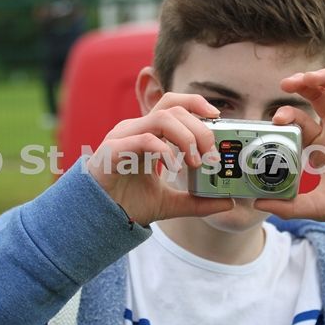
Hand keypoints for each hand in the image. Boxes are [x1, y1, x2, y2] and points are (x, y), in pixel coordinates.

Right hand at [86, 93, 232, 225]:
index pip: (174, 103)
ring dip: (186, 138)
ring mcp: (122, 137)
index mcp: (148, 132)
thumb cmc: (127, 204)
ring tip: (196, 162)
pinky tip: (174, 168)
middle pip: (174, 108)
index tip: (218, 118)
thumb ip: (197, 201)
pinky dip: (165, 151)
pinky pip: (144, 139)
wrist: (97, 220)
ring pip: (161, 119)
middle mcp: (135, 129)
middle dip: (199, 129)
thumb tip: (228, 202)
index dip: (197, 103)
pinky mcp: (113, 151)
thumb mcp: (170, 202)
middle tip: (211, 156)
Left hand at [254, 69, 324, 238]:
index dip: (287, 114)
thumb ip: (290, 206)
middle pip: (319, 94)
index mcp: (322, 142)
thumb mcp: (320, 206)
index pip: (300, 119)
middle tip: (287, 83)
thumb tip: (256, 204)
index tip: (276, 119)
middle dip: (303, 84)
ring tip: (312, 77)